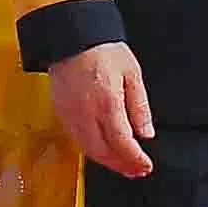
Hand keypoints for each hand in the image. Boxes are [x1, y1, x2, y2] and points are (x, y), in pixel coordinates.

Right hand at [47, 41, 156, 178]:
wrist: (72, 36)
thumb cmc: (102, 50)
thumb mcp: (132, 73)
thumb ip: (140, 107)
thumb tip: (146, 133)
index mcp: (107, 102)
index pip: (123, 143)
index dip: (135, 159)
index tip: (147, 165)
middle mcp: (86, 113)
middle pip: (104, 153)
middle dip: (122, 165)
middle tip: (137, 170)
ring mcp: (70, 115)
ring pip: (88, 150)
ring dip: (107, 162)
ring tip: (123, 165)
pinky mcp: (61, 113)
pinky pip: (77, 139)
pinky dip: (92, 150)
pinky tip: (104, 150)